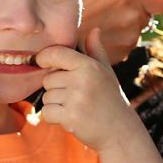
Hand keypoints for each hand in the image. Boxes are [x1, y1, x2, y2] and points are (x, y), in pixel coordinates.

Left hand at [36, 28, 141, 152]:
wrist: (120, 132)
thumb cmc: (110, 100)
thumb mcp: (106, 73)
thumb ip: (96, 51)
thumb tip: (94, 30)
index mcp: (89, 66)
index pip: (57, 53)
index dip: (44, 57)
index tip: (42, 63)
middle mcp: (82, 79)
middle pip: (48, 79)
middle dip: (55, 89)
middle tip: (73, 98)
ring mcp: (76, 98)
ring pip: (46, 97)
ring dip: (55, 105)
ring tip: (75, 108)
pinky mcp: (70, 117)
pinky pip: (46, 112)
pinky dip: (53, 118)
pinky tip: (70, 119)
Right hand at [81, 0, 162, 63]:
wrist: (51, 38)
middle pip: (159, 1)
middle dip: (147, 2)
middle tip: (119, 1)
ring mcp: (131, 25)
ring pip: (145, 21)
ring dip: (132, 19)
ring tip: (105, 18)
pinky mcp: (128, 46)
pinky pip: (134, 39)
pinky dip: (122, 37)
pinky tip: (103, 32)